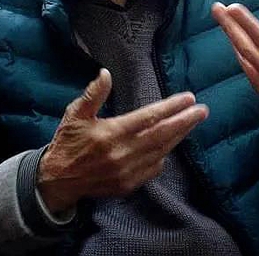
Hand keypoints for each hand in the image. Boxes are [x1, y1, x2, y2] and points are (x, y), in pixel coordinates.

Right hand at [37, 69, 208, 212]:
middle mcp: (123, 153)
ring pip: (161, 151)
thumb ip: (93, 94)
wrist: (56, 181)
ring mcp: (127, 171)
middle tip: (202, 110)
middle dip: (185, 122)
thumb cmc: (67, 142)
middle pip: (162, 135)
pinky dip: (164, 155)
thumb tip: (105, 73)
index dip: (171, 107)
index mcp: (111, 133)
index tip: (188, 98)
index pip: (149, 117)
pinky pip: (153, 168)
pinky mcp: (127, 185)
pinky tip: (170, 145)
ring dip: (179, 137)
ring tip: (192, 123)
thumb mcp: (75, 113)